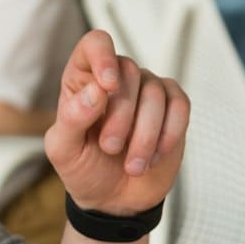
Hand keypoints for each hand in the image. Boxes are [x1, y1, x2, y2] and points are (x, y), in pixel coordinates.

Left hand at [44, 30, 190, 216]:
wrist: (113, 200)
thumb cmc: (83, 169)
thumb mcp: (64, 150)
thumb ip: (72, 118)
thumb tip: (97, 90)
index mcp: (83, 79)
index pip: (95, 44)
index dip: (103, 57)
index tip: (107, 86)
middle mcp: (118, 78)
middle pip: (129, 71)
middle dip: (122, 116)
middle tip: (110, 148)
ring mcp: (148, 90)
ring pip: (156, 93)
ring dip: (145, 135)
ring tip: (132, 164)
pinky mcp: (173, 109)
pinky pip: (180, 107)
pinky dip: (168, 135)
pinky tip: (154, 157)